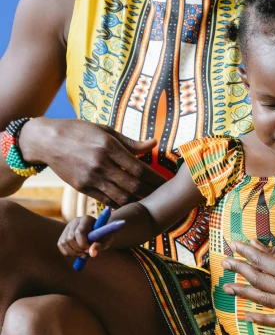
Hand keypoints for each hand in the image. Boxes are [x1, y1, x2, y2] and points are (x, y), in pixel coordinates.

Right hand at [20, 118, 165, 207]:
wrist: (47, 140)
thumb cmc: (79, 132)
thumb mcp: (105, 131)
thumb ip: (130, 142)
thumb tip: (154, 144)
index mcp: (109, 146)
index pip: (139, 168)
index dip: (155, 178)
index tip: (166, 183)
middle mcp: (100, 163)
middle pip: (133, 185)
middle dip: (151, 192)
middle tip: (162, 195)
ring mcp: (91, 178)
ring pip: (121, 197)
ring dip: (137, 200)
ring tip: (149, 200)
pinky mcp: (82, 188)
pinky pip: (106, 200)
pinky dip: (120, 204)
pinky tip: (130, 203)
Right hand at [57, 215, 114, 259]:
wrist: (99, 233)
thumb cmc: (104, 236)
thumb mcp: (105, 241)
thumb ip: (99, 246)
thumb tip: (92, 253)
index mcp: (86, 219)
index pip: (79, 232)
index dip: (82, 244)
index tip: (89, 250)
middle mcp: (75, 221)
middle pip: (70, 238)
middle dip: (78, 249)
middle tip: (87, 253)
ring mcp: (68, 227)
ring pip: (63, 242)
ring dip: (73, 252)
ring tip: (83, 254)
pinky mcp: (64, 234)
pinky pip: (61, 245)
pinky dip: (67, 253)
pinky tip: (77, 253)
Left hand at [221, 236, 274, 326]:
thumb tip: (252, 247)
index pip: (261, 262)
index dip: (245, 252)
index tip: (233, 245)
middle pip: (260, 281)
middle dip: (240, 271)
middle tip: (225, 264)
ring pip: (266, 301)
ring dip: (245, 294)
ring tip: (228, 288)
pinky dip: (263, 320)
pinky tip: (247, 315)